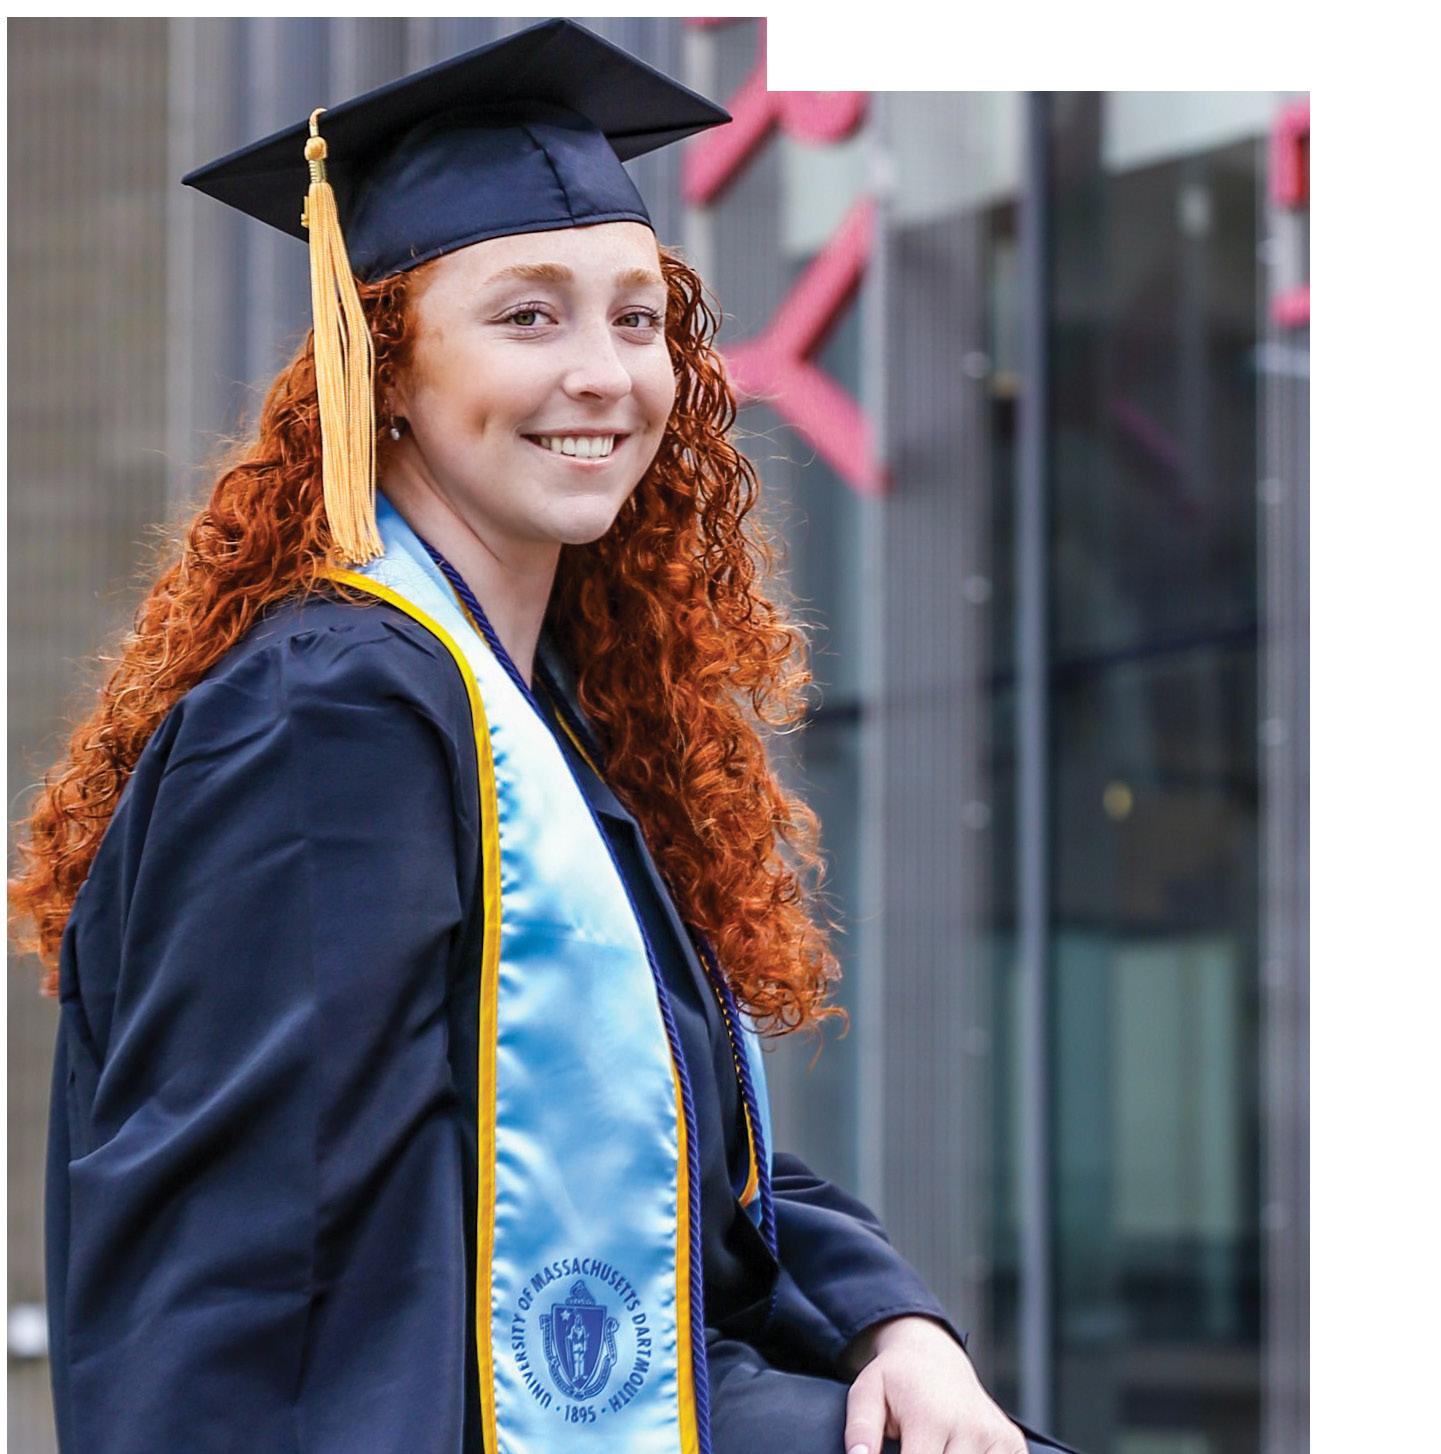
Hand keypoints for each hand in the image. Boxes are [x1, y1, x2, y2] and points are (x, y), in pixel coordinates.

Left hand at [840, 1315, 1026, 1453]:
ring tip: (935, 1447)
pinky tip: (958, 1451)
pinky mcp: (1013, 1443)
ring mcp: (996, 1437)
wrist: (934, 1353)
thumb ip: (861, 1429)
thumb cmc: (896, 1378)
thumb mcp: (866, 1392)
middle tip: (915, 1448)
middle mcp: (970, 1428)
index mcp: (931, 1418)